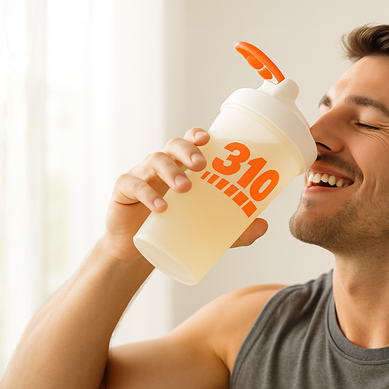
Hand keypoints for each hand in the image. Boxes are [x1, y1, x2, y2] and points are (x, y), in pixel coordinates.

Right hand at [104, 128, 267, 260]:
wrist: (139, 251)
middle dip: (188, 151)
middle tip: (201, 166)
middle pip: (173, 146)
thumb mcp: (207, 229)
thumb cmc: (176, 229)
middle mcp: (162, 166)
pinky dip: (148, 194)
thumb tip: (263, 226)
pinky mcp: (124, 192)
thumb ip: (235, 229)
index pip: (190, 142)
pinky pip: (134, 185)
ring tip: (185, 188)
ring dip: (171, 171)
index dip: (197, 136)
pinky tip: (161, 208)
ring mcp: (142, 176)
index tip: (208, 139)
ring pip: (155, 161)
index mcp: (182, 167)